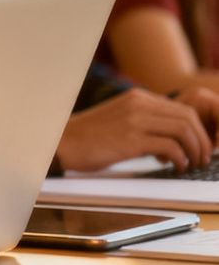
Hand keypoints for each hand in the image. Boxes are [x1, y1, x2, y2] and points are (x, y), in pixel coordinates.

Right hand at [57, 88, 213, 171]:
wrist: (62, 143)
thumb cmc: (89, 136)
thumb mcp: (119, 118)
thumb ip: (144, 121)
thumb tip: (172, 138)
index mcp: (137, 97)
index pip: (182, 108)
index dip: (197, 130)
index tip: (198, 146)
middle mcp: (138, 104)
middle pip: (188, 117)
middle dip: (202, 140)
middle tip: (202, 157)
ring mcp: (134, 120)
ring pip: (183, 130)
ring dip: (195, 150)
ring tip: (191, 163)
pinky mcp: (130, 140)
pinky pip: (170, 147)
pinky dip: (180, 158)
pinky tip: (174, 167)